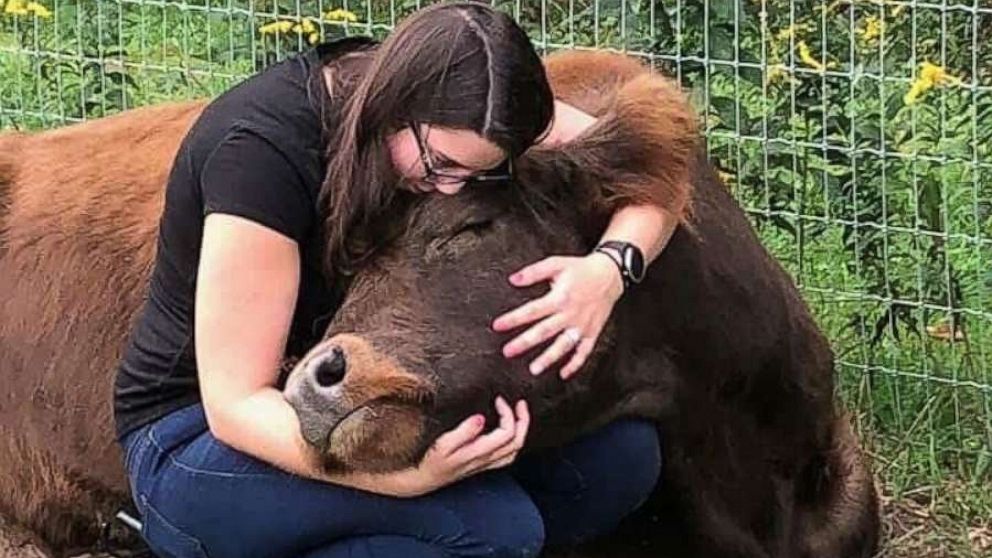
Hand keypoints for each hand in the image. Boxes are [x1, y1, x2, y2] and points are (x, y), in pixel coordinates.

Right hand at [383, 397, 529, 496]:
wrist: (420, 480)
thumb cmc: (428, 462)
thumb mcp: (442, 445)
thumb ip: (463, 432)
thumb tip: (480, 418)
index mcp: (478, 452)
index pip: (507, 433)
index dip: (508, 414)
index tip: (498, 399)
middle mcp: (486, 460)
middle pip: (517, 442)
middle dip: (523, 420)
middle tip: (520, 402)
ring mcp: (485, 463)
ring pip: (514, 450)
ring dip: (520, 430)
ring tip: (518, 413)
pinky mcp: (480, 464)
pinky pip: (506, 455)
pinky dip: (512, 440)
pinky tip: (507, 430)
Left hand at [491, 253, 622, 378]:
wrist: (610, 274)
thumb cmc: (581, 270)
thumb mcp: (556, 264)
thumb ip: (533, 272)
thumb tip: (513, 279)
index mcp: (559, 298)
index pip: (532, 310)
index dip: (513, 319)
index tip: (498, 326)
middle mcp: (570, 314)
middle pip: (544, 331)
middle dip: (525, 342)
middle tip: (508, 352)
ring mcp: (582, 325)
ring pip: (563, 345)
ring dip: (549, 358)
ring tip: (534, 369)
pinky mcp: (592, 332)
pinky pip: (584, 351)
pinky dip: (575, 364)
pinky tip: (564, 373)